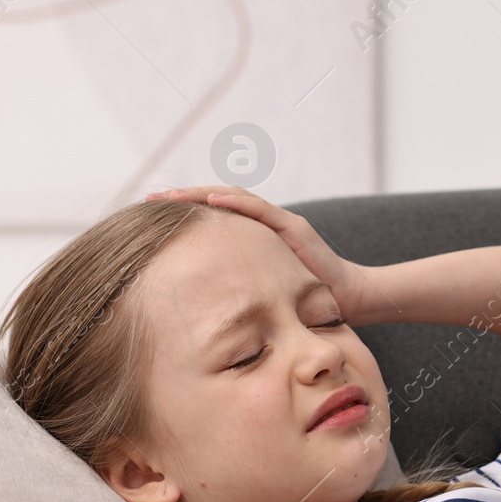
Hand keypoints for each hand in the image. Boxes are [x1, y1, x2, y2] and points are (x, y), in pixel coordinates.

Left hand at [146, 186, 373, 323]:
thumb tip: (198, 307)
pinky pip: (259, 210)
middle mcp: (266, 224)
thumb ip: (238, 291)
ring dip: (200, 194)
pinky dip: (233, 203)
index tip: (153, 215)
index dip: (185, 213)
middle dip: (184, 198)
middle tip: (151, 197)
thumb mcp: (262, 296)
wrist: (348, 300)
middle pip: (219, 201)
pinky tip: (209, 201)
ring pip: (234, 198)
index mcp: (255, 238)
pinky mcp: (294, 228)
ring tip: (171, 195)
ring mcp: (281, 223)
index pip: (215, 218)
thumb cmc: (305, 304)